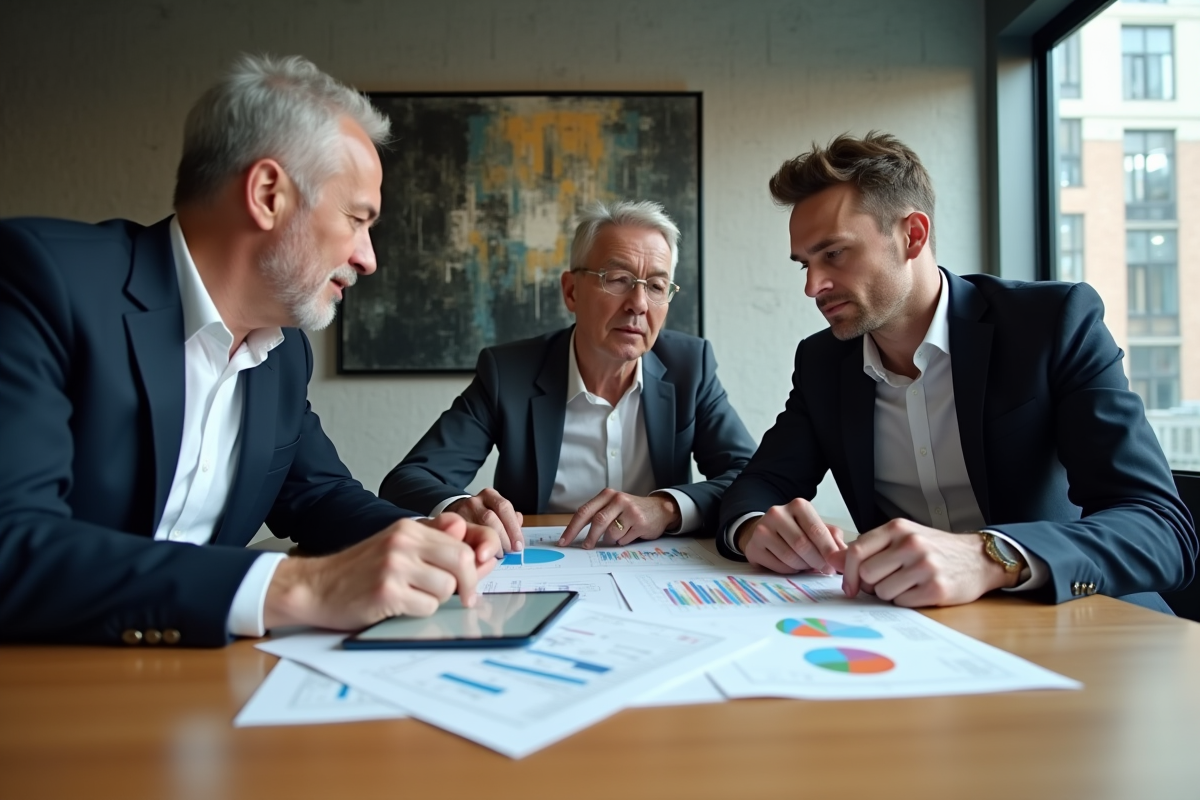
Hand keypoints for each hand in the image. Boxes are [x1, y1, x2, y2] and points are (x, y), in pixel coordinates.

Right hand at [262, 514, 501, 630]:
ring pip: (446, 587)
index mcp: (408, 528)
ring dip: (436, 599)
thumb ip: (434, 545)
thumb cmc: (357, 571)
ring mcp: (395, 566)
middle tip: (466, 599)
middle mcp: (403, 543)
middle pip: (461, 562)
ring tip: (413, 598)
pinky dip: (419, 612)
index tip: (475, 580)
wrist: (314, 587)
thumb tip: (475, 547)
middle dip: (469, 584)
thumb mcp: (396, 547)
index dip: (475, 565)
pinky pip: (427, 607)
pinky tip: (399, 607)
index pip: (461, 543)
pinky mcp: (387, 592)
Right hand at [446, 488, 524, 552]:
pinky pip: (466, 538)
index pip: (504, 507)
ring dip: (490, 545)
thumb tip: (519, 526)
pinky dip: (477, 548)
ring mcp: (461, 512)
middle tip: (509, 551)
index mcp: (490, 495)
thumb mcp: (497, 510)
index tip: (518, 545)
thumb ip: (510, 518)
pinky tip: (483, 556)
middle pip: (490, 518)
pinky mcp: (452, 525)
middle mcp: (474, 502)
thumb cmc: (482, 515)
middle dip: (502, 538)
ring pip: (476, 528)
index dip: (513, 528)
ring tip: (497, 555)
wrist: (457, 512)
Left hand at [558, 489, 681, 547]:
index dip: (572, 528)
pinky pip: (624, 539)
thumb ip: (597, 515)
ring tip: (618, 535)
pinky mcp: (640, 522)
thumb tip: (575, 534)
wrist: (659, 509)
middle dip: (590, 538)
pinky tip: (629, 534)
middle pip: (598, 522)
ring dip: (611, 540)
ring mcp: (630, 510)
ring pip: (611, 533)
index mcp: (607, 495)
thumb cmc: (631, 510)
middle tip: (586, 547)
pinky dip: (622, 541)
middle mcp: (618, 500)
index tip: (564, 540)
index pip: (584, 512)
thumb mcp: (613, 506)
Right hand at [735, 498, 846, 573]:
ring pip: (790, 558)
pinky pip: (777, 566)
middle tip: (824, 569)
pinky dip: (789, 571)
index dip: (828, 551)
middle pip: (802, 545)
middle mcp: (777, 513)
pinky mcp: (753, 547)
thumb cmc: (796, 530)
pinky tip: (791, 565)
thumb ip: (833, 538)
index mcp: (798, 506)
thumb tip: (844, 556)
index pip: (816, 530)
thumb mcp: (816, 528)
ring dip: (803, 567)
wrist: (767, 531)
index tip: (835, 564)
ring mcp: (762, 530)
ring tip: (806, 564)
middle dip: (817, 561)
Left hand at [831, 519, 1020, 606]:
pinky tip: (919, 591)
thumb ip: (870, 548)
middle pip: (867, 575)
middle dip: (871, 584)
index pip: (857, 551)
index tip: (849, 586)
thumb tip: (832, 560)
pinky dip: (905, 601)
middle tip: (887, 582)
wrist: (978, 559)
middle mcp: (911, 544)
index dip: (848, 572)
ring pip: (882, 592)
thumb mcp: (903, 538)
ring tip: (908, 584)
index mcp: (898, 528)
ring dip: (890, 594)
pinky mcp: (936, 588)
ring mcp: (924, 566)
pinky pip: (901, 603)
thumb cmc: (935, 549)